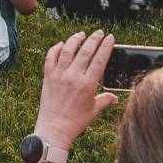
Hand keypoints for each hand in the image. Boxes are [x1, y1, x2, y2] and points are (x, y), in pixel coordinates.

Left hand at [34, 30, 117, 147]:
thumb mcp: (93, 111)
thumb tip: (114, 98)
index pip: (100, 59)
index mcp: (88, 84)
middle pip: (86, 51)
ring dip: (75, 39)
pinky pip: (51, 56)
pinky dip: (56, 48)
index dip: (106, 46)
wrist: (54, 129)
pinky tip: (62, 44)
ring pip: (67, 49)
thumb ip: (105, 100)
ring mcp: (59, 75)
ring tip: (81, 34)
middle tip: (100, 32)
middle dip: (94, 38)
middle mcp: (73, 77)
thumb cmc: (75, 122)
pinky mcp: (48, 76)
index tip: (111, 38)